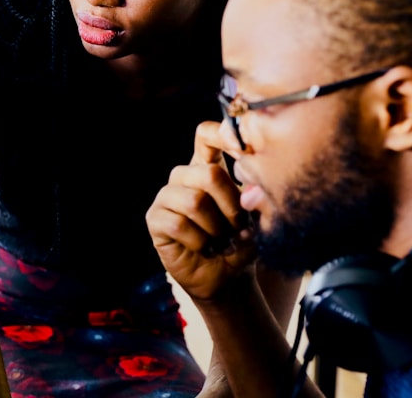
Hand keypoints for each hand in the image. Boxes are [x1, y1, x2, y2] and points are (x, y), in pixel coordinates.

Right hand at [146, 121, 255, 300]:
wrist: (225, 277)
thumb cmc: (241, 242)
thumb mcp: (256, 219)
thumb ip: (254, 199)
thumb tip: (250, 192)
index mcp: (208, 167)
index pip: (206, 135)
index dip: (221, 134)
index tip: (243, 149)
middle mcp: (185, 177)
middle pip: (209, 173)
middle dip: (232, 205)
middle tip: (239, 227)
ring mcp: (167, 197)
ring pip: (195, 201)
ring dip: (217, 228)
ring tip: (223, 241)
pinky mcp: (155, 219)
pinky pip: (178, 223)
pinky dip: (200, 241)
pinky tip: (205, 248)